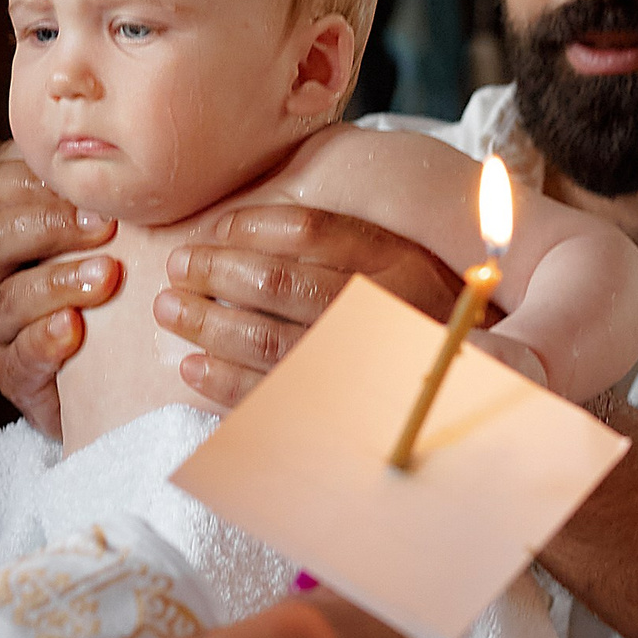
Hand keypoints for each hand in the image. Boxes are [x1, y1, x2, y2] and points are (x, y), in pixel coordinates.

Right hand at [0, 145, 118, 439]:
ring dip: (56, 283)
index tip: (89, 186)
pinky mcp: (9, 372)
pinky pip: (17, 357)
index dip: (35, 183)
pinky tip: (73, 329)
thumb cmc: (101, 277)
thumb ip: (98, 189)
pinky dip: (43, 341)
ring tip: (104, 278)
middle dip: (49, 228)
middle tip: (105, 228)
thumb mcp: (100, 227)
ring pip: (6, 298)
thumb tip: (136, 147)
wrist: (99, 372)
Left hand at [154, 205, 463, 409]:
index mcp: (394, 260)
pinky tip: (192, 368)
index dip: (249, 227)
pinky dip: (225, 382)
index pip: (311, 230)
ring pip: (271, 342)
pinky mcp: (343, 410)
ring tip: (171, 311)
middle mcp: (381, 308)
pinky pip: (274, 396)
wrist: (466, 377)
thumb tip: (232, 230)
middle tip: (177, 270)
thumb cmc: (409, 309)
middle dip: (215, 274)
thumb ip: (333, 241)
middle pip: (281, 284)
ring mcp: (361, 364)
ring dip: (209, 325)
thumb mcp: (392, 258)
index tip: (211, 232)